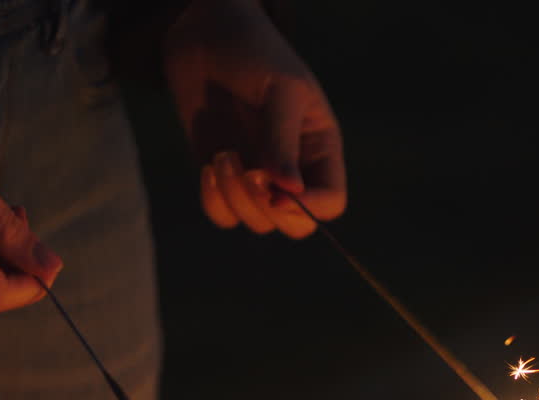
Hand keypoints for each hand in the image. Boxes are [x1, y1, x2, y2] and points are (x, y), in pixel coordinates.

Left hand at [163, 0, 345, 237]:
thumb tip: (289, 190)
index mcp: (319, 149)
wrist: (208, 34)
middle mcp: (291, 170)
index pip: (331, 202)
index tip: (278, 188)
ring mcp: (255, 176)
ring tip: (223, 155)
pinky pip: (222, 214)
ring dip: (235, 198)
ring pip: (256, 222)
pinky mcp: (221, 176)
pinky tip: (210, 164)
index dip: (309, 207)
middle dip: (269, 210)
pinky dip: (213, 200)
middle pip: (296, 226)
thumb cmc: (256, 53)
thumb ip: (282, 140)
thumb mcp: (281, 89)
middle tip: (250, 175)